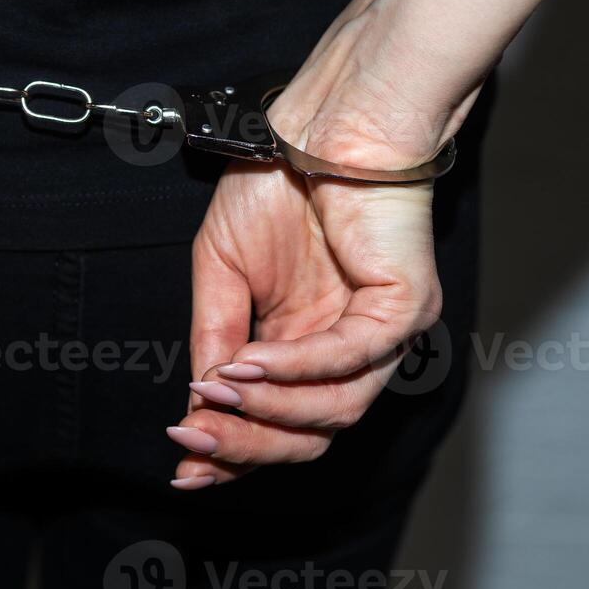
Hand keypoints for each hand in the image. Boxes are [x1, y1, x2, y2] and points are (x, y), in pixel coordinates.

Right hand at [167, 151, 439, 488]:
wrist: (321, 122)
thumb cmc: (278, 183)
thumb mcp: (222, 271)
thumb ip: (215, 336)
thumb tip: (201, 399)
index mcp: (308, 342)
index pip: (278, 421)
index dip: (232, 449)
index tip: (183, 466)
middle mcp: (352, 349)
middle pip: (307, 434)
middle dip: (244, 445)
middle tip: (191, 439)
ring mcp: (384, 333)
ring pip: (334, 412)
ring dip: (267, 412)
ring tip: (214, 394)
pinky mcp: (405, 306)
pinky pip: (349, 357)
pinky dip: (294, 369)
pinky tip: (247, 365)